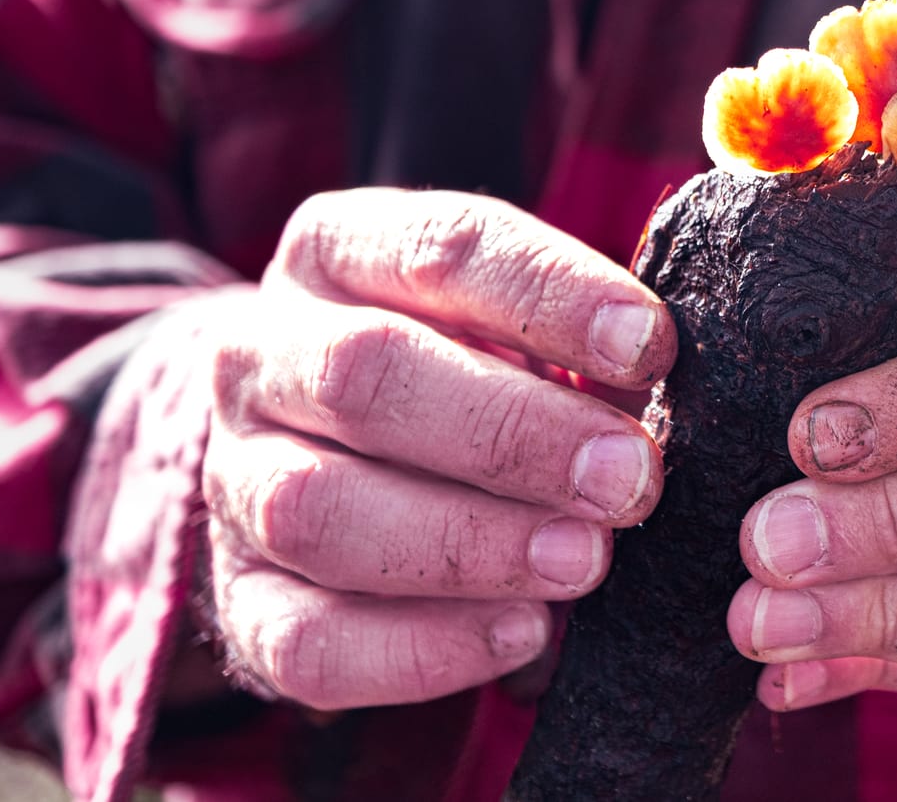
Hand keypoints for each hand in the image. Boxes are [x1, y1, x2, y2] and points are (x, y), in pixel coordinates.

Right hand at [201, 189, 675, 709]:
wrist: (319, 448)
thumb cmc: (461, 367)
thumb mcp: (510, 320)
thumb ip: (576, 342)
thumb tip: (664, 386)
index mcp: (337, 250)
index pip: (441, 247)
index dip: (550, 295)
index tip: (651, 346)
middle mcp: (261, 353)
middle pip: (364, 375)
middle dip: (513, 434)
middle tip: (630, 478)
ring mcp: (232, 478)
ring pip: (318, 511)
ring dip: (467, 545)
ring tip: (585, 561)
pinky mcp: (238, 599)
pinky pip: (303, 640)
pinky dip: (419, 649)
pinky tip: (522, 634)